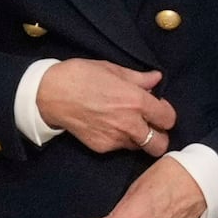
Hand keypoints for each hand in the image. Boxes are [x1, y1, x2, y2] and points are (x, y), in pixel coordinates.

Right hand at [34, 61, 174, 155]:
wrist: (49, 93)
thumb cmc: (81, 76)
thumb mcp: (112, 70)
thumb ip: (139, 79)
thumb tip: (156, 79)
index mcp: (136, 102)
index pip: (169, 119)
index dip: (166, 114)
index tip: (158, 108)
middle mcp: (129, 124)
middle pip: (160, 144)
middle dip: (159, 136)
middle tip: (150, 125)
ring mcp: (115, 139)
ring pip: (140, 147)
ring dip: (139, 138)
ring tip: (127, 124)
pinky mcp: (101, 147)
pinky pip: (119, 148)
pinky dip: (119, 140)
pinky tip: (108, 126)